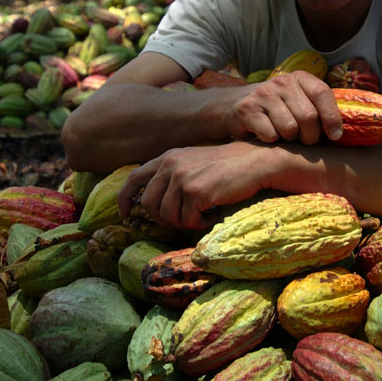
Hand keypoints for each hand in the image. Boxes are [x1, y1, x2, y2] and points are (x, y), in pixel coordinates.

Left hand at [117, 141, 272, 229]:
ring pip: (167, 216)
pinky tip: (213, 214)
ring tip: (203, 215)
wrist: (256, 161)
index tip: (126, 214)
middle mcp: (171, 165)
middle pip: (148, 204)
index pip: (134, 177)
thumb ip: (173, 174)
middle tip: (183, 221)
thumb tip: (153, 203)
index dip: (125, 198)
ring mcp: (182, 178)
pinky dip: (200, 224)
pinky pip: (187, 221)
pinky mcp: (196, 192)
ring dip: (185, 222)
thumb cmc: (229, 166)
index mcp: (168, 156)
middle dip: (163, 219)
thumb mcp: (194, 161)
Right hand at [225, 71, 342, 144]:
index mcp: (300, 78)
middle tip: (305, 141)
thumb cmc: (275, 109)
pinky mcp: (247, 110)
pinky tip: (267, 136)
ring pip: (290, 128)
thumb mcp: (297, 99)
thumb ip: (318, 108)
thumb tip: (341, 132)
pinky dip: (272, 142)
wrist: (232, 106)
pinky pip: (270, 135)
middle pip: (308, 117)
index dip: (332, 117)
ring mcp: (263, 95)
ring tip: (285, 137)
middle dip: (310, 136)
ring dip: (290, 140)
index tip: (335, 136)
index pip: (322, 93)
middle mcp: (282, 82)